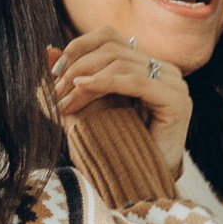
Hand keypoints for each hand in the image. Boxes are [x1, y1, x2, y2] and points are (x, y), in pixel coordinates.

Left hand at [50, 29, 189, 183]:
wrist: (142, 186)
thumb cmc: (116, 150)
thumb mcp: (86, 109)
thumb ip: (70, 81)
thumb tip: (46, 51)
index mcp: (146, 66)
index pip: (110, 37)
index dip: (79, 46)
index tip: (54, 70)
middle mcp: (163, 70)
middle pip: (113, 48)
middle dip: (77, 66)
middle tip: (54, 91)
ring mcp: (173, 83)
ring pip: (120, 63)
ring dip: (84, 80)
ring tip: (64, 102)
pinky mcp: (176, 100)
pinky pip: (136, 81)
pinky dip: (105, 81)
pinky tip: (82, 88)